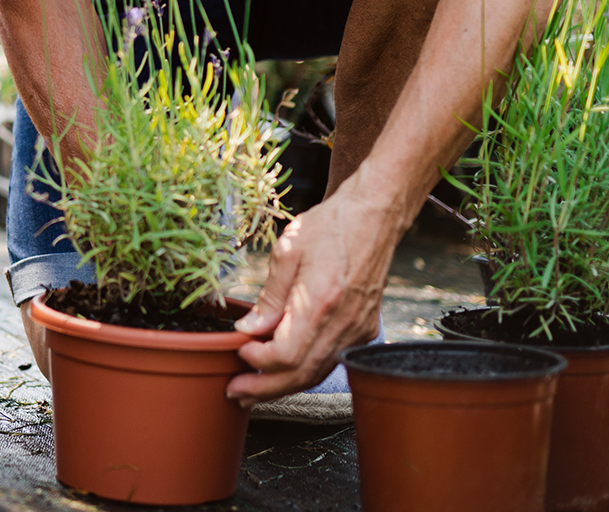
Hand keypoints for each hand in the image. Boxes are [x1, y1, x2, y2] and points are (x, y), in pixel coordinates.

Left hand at [228, 184, 399, 405]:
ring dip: (283, 385)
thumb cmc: (329, 227)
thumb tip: (248, 331)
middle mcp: (344, 323)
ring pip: (318, 372)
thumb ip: (269, 297)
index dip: (259, 362)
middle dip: (265, 388)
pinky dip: (304, 370)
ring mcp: (358, 330)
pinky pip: (330, 360)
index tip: (238, 353)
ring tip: (253, 390)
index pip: (287, 354)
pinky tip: (283, 370)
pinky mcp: (364, 330)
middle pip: (301, 373)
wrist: (373, 217)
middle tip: (236, 392)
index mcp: (322, 302)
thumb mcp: (287, 252)